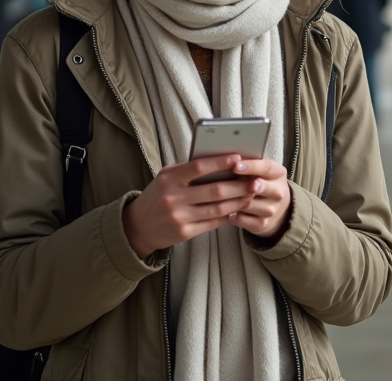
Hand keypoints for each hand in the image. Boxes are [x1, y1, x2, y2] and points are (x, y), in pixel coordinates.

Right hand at [122, 154, 256, 259]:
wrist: (137, 226)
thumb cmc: (158, 196)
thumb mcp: (166, 178)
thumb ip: (188, 170)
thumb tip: (220, 162)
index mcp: (168, 179)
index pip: (198, 167)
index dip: (220, 162)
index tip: (238, 158)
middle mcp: (173, 198)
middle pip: (214, 190)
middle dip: (238, 185)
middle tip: (254, 180)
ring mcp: (179, 217)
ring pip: (217, 208)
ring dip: (237, 201)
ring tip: (250, 194)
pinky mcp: (184, 232)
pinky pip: (212, 222)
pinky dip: (227, 215)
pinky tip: (237, 208)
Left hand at [226, 159, 291, 239]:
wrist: (277, 208)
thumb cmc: (262, 182)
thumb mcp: (262, 171)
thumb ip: (249, 165)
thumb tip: (227, 159)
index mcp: (278, 173)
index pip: (266, 167)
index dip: (251, 166)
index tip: (235, 165)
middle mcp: (278, 192)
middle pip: (261, 188)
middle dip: (245, 186)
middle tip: (232, 183)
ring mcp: (272, 210)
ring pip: (249, 205)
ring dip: (233, 201)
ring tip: (217, 197)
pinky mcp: (263, 224)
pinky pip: (244, 220)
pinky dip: (232, 215)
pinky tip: (223, 210)